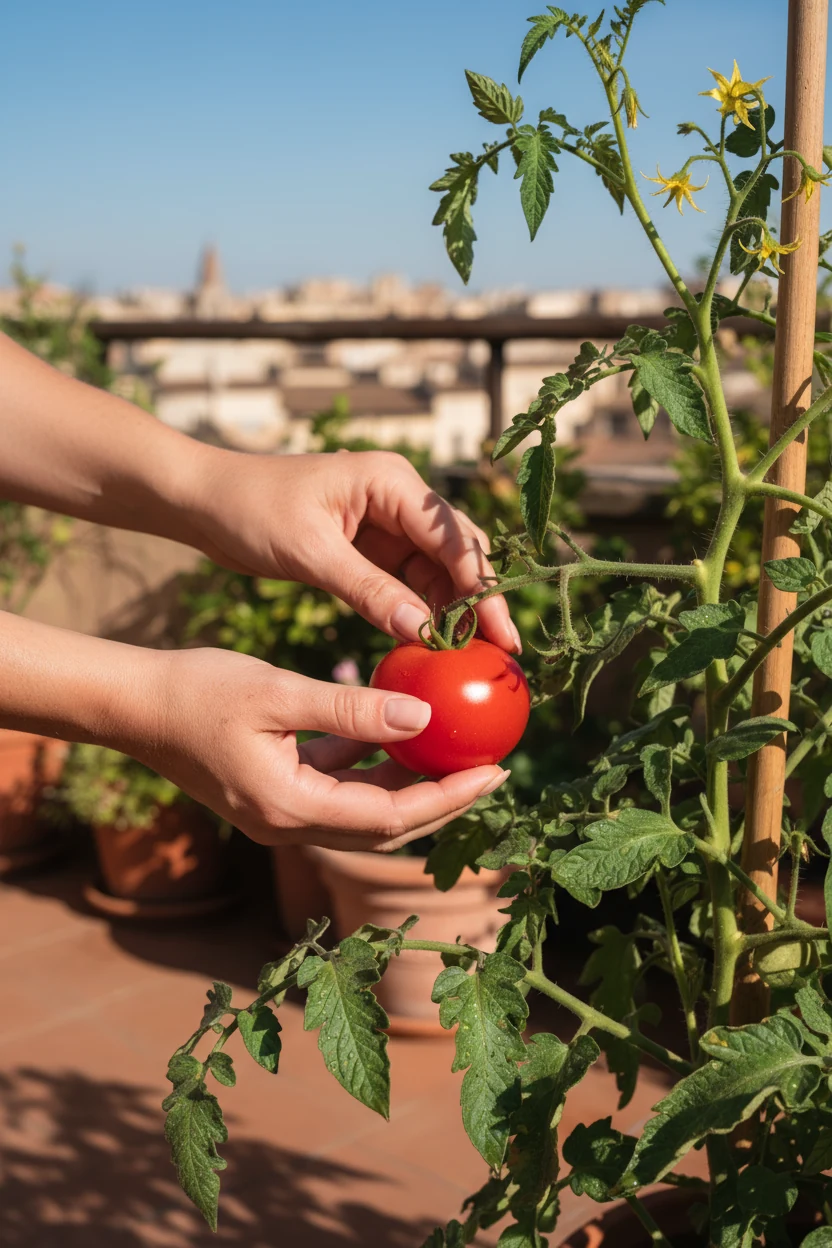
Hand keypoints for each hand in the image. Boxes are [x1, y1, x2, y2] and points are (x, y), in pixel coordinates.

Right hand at [147, 647, 508, 850]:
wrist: (132, 705)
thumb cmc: (197, 693)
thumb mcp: (279, 694)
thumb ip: (352, 709)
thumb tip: (424, 715)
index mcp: (291, 810)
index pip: (392, 817)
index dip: (449, 797)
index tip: (496, 771)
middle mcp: (289, 826)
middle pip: (386, 826)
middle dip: (442, 800)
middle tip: (491, 769)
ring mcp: (280, 814)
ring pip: (365, 811)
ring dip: (410, 785)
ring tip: (455, 752)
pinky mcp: (274, 792)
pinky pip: (338, 789)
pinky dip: (372, 769)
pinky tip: (397, 735)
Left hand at [188, 448, 520, 651]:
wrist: (206, 500)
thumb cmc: (251, 510)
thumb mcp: (310, 552)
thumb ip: (367, 590)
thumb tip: (421, 631)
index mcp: (391, 482)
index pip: (453, 537)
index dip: (481, 587)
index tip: (499, 631)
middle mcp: (398, 499)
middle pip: (457, 553)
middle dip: (480, 602)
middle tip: (503, 652)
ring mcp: (386, 523)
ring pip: (437, 572)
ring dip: (454, 612)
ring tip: (474, 659)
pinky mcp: (370, 549)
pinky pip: (408, 583)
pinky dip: (421, 613)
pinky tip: (433, 647)